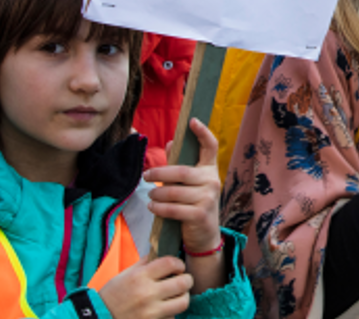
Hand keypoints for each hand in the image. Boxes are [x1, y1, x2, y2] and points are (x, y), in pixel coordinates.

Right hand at [97, 255, 192, 318]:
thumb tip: (162, 252)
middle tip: (183, 280)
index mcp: (140, 277)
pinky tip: (163, 310)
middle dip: (186, 280)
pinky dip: (171, 314)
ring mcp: (151, 312)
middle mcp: (147, 294)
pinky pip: (172, 318)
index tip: (178, 267)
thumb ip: (145, 263)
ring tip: (177, 295)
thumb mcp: (125, 274)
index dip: (179, 264)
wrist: (100, 317)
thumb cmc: (112, 295)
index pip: (171, 263)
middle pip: (183, 283)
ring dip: (183, 297)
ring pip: (183, 302)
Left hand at [143, 119, 222, 255]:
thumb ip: (181, 165)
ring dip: (157, 194)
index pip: (210, 146)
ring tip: (150, 196)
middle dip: (160, 173)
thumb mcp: (190, 184)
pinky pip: (173, 208)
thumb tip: (171, 141)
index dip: (202, 132)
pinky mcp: (200, 214)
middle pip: (182, 171)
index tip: (193, 120)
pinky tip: (152, 207)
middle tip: (146, 176)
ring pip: (174, 191)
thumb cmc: (194, 204)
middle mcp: (212, 181)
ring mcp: (208, 198)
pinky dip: (159, 208)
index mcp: (210, 169)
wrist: (205, 237)